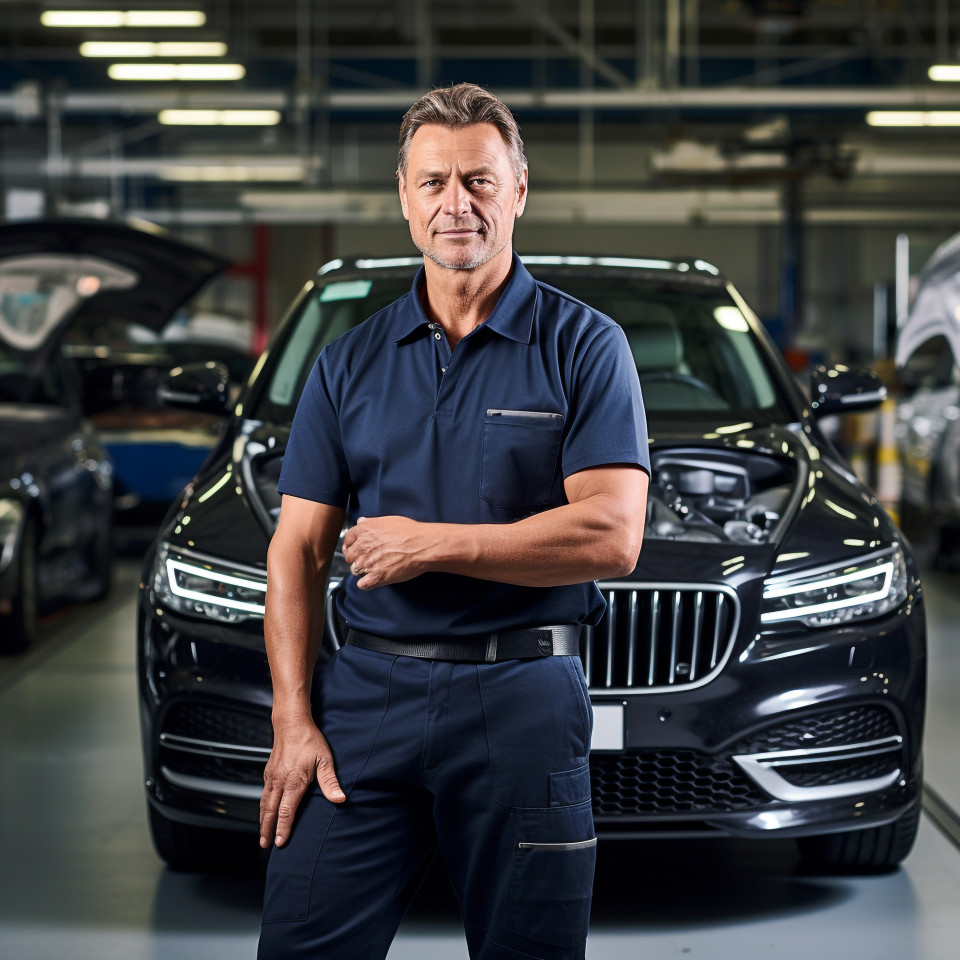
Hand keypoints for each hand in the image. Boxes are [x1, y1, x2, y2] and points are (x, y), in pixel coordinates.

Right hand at [260, 718, 343, 847]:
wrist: (292, 723)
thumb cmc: (310, 740)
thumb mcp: (325, 759)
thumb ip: (330, 781)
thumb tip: (340, 799)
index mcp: (294, 780)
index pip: (287, 810)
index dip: (283, 828)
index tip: (280, 842)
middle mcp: (280, 780)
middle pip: (271, 811)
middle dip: (268, 829)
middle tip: (266, 846)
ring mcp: (272, 777)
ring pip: (264, 804)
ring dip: (263, 821)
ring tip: (263, 835)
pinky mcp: (268, 773)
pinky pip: (263, 794)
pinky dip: (262, 808)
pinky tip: (264, 813)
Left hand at [342, 516, 432, 589]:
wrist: (422, 545)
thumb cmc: (410, 532)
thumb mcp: (388, 520)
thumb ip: (371, 522)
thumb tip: (361, 522)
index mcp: (364, 531)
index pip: (348, 539)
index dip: (352, 544)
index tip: (356, 548)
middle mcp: (362, 546)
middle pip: (349, 556)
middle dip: (356, 558)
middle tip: (368, 559)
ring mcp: (367, 563)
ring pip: (354, 571)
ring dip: (362, 571)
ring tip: (375, 569)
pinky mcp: (375, 577)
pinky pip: (362, 585)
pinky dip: (367, 584)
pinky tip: (375, 580)